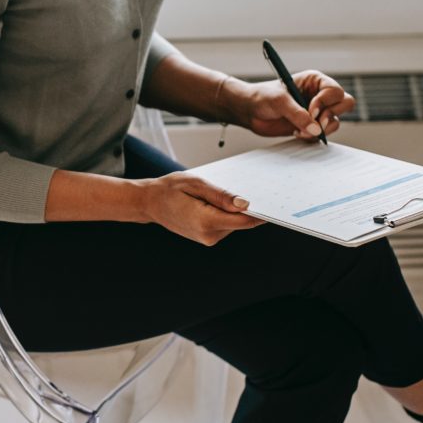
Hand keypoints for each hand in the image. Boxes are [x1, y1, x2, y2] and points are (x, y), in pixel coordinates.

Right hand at [138, 172, 263, 245]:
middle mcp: (209, 235)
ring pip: (234, 223)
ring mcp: (207, 239)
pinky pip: (225, 224)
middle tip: (246, 186)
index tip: (274, 202)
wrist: (149, 203)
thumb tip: (245, 204)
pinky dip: (224, 213)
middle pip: (241, 222)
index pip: (244, 220)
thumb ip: (222, 195)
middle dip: (245, 207)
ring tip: (215, 193)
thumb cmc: (169, 189)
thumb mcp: (196, 184)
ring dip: (232, 209)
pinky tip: (212, 201)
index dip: (261, 212)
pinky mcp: (207, 238)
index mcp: (206, 221)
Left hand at [242, 70, 355, 139]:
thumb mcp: (279, 101)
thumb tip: (316, 130)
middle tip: (315, 124)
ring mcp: (317, 111)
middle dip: (331, 115)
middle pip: (345, 103)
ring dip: (321, 129)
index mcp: (315, 81)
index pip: (335, 91)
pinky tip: (296, 133)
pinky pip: (324, 133)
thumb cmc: (262, 97)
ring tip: (299, 130)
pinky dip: (313, 137)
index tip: (311, 112)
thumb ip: (297, 114)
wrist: (250, 111)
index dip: (325, 103)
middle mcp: (320, 95)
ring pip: (336, 121)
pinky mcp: (311, 125)